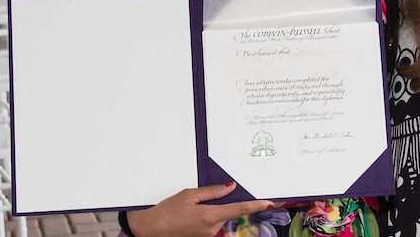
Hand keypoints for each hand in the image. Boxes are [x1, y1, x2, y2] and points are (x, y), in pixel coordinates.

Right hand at [126, 183, 272, 236]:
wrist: (150, 230)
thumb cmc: (167, 211)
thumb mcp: (189, 195)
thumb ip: (212, 192)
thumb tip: (230, 187)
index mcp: (209, 216)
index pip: (238, 209)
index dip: (255, 205)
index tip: (269, 203)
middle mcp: (211, 229)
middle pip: (228, 213)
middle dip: (222, 205)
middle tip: (202, 201)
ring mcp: (206, 236)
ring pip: (219, 220)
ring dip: (213, 212)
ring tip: (190, 210)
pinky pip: (211, 226)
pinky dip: (208, 219)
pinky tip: (191, 216)